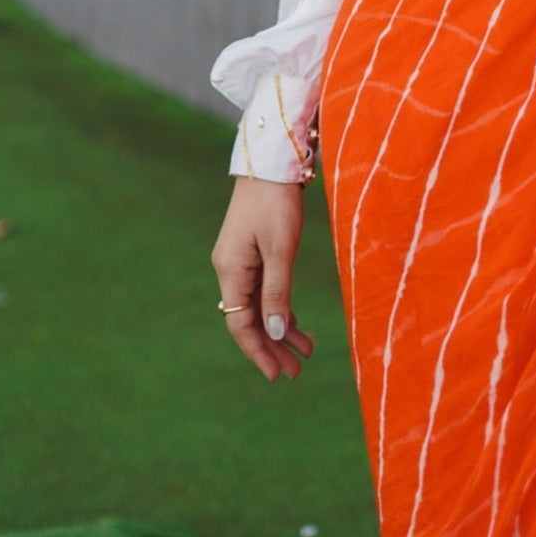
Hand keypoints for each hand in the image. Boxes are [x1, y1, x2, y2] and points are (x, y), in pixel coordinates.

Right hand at [211, 175, 315, 381]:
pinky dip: (279, 307)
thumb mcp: (280, 250)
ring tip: (305, 352)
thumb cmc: (276, 202)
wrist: (270, 162)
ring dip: (279, 329)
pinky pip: (263, 289)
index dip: (259, 351)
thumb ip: (277, 292)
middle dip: (272, 347)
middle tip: (296, 372)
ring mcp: (240, 261)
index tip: (278, 374)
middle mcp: (230, 269)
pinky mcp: (252, 252)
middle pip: (249, 319)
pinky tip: (295, 324)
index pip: (241, 324)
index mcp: (230, 271)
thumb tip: (276, 333)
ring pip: (258, 306)